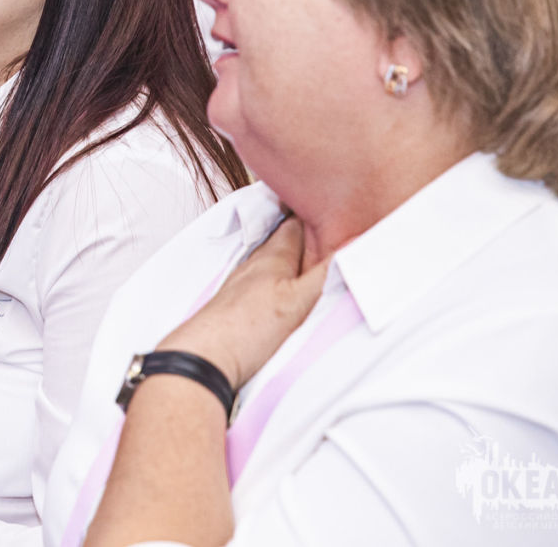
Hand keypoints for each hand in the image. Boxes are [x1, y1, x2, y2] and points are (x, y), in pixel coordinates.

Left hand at [157, 216, 329, 389]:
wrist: (204, 356)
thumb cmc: (246, 329)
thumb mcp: (298, 300)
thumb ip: (326, 273)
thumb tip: (353, 244)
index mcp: (272, 257)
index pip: (295, 223)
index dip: (312, 211)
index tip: (328, 201)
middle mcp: (255, 264)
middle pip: (282, 238)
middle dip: (302, 229)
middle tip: (322, 220)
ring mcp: (243, 282)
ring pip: (271, 258)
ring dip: (289, 252)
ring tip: (308, 250)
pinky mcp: (236, 302)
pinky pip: (261, 278)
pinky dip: (276, 274)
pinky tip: (279, 284)